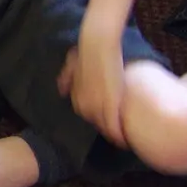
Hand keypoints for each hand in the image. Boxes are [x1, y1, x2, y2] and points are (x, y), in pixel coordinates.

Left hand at [57, 24, 127, 147]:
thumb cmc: (86, 53)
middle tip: (117, 134)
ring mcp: (97, 105)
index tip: (106, 124)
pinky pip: (113, 125)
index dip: (98, 120)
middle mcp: (84, 105)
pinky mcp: (111, 103)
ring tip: (124, 142)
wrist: (97, 45)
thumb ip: (66, 80)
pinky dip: (118, 134)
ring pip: (105, 128)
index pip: (88, 116)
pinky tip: (125, 142)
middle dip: (105, 129)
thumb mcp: (72, 68)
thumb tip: (61, 91)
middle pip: (96, 124)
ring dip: (113, 135)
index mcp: (77, 98)